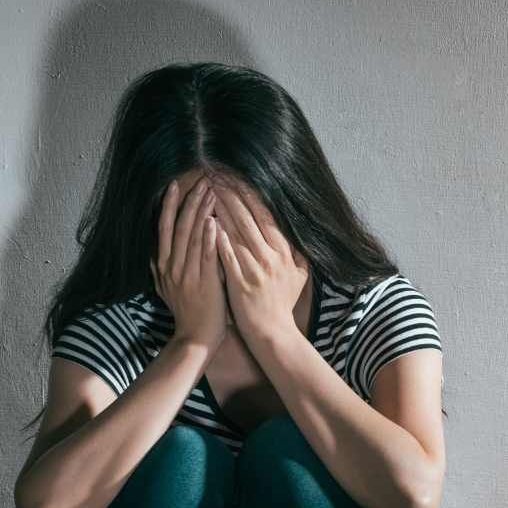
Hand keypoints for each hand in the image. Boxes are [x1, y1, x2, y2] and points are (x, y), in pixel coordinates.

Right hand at [151, 177, 229, 350]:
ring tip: (210, 192)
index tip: (175, 186)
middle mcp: (171, 267)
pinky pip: (204, 256)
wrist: (196, 338)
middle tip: (200, 181)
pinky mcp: (202, 283)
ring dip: (200, 213)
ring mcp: (186, 274)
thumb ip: (162, 269)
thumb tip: (154, 252)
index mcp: (164, 266)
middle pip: (177, 227)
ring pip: (191, 237)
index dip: (168, 206)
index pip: (164, 229)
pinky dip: (208, 237)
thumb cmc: (189, 312)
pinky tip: (213, 221)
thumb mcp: (167, 289)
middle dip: (188, 202)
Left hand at [214, 177, 309, 346]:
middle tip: (218, 175)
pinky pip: (227, 253)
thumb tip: (296, 231)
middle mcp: (272, 256)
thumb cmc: (282, 304)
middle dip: (233, 194)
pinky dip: (218, 236)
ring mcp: (256, 268)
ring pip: (237, 231)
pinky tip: (207, 221)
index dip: (250, 194)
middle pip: (251, 217)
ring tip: (208, 190)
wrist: (272, 333)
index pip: (266, 215)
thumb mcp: (299, 275)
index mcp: (285, 251)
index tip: (237, 177)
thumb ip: (297, 252)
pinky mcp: (240, 280)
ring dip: (223, 209)